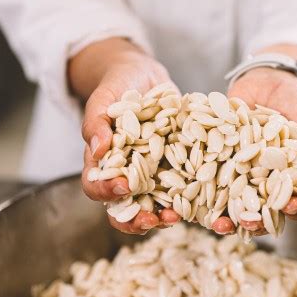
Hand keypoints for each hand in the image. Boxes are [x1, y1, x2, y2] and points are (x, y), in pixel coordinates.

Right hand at [69, 38, 181, 234]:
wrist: (143, 75)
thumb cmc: (117, 85)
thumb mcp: (103, 97)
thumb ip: (96, 122)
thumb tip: (98, 147)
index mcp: (102, 162)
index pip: (95, 186)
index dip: (106, 191)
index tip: (122, 186)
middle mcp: (125, 173)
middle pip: (124, 208)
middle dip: (135, 220)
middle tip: (151, 221)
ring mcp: (150, 173)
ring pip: (153, 205)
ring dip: (162, 216)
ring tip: (176, 218)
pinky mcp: (174, 167)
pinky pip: (180, 187)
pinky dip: (188, 196)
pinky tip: (201, 198)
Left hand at [212, 65, 296, 235]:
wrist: (270, 79)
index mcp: (290, 179)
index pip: (294, 204)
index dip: (294, 211)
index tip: (292, 208)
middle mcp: (264, 180)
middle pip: (260, 211)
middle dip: (254, 223)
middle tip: (248, 225)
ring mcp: (240, 171)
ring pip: (232, 202)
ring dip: (225, 216)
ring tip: (218, 224)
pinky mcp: (219, 157)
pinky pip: (210, 175)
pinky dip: (201, 187)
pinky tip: (195, 194)